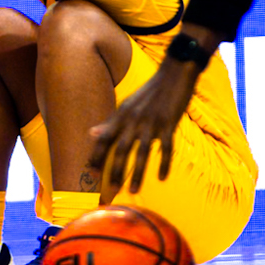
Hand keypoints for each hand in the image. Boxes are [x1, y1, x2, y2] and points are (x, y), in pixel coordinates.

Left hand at [89, 60, 195, 200]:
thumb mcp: (128, 105)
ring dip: (137, 173)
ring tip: (134, 190)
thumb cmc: (150, 92)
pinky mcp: (169, 123)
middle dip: (114, 169)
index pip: (105, 137)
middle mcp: (134, 118)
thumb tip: (90, 133)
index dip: (96, 155)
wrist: (174, 73)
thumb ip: (111, 122)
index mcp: (122, 114)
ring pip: (142, 152)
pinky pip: (166, 148)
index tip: (90, 173)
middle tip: (111, 189)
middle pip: (121, 148)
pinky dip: (164, 164)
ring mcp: (152, 121)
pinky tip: (162, 178)